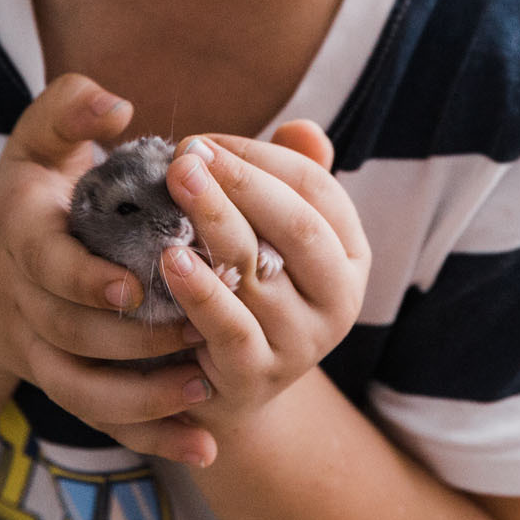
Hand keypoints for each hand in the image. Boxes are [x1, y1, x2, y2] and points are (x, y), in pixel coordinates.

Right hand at [0, 74, 210, 457]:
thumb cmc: (32, 191)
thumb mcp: (38, 140)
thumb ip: (70, 110)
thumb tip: (115, 103)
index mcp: (21, 237)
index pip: (47, 265)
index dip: (85, 279)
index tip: (132, 285)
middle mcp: (25, 301)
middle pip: (71, 334)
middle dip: (132, 341)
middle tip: (199, 332)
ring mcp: (41, 350)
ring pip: (82, 388)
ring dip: (142, 397)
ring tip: (204, 388)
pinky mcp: (64, 383)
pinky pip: (100, 420)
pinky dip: (151, 438)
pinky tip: (204, 445)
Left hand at [112, 120, 368, 453]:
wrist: (229, 390)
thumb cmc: (250, 291)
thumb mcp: (273, 238)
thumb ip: (288, 181)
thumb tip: (302, 129)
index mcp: (350, 254)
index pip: (316, 188)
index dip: (261, 157)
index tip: (206, 141)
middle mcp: (339, 299)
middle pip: (296, 226)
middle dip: (241, 181)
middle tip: (186, 155)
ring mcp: (301, 342)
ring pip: (259, 271)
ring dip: (215, 221)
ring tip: (177, 183)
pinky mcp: (255, 376)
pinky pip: (230, 328)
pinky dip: (200, 292)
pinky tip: (169, 259)